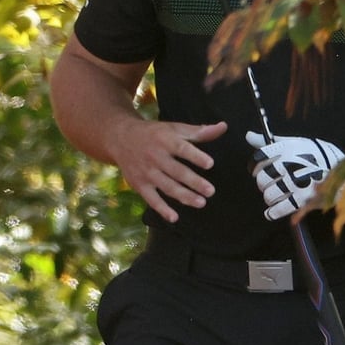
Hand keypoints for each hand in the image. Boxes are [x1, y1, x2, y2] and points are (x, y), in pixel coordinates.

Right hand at [111, 119, 228, 222]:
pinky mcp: (140, 185)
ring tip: (201, 203)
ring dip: (184, 196)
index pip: (182, 149)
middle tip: (210, 191)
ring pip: (167, 187)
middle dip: (194, 182)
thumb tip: (223, 127)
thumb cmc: (154, 133)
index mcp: (166, 141)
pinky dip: (162, 209)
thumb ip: (199, 131)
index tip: (210, 164)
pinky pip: (151, 199)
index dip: (196, 156)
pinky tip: (174, 217)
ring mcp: (147, 172)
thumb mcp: (175, 128)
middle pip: (177, 172)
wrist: (121, 138)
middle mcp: (156, 157)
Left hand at [246, 132, 344, 220]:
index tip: (256, 170)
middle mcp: (290, 164)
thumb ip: (271, 141)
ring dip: (270, 197)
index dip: (254, 166)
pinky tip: (272, 212)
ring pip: (268, 195)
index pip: (258, 158)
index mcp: (288, 148)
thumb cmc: (318, 155)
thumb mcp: (298, 143)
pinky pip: (278, 210)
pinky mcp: (302, 200)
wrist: (344, 172)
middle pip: (262, 178)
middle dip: (264, 183)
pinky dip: (272, 212)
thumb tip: (248, 135)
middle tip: (270, 184)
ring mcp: (296, 183)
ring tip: (277, 195)